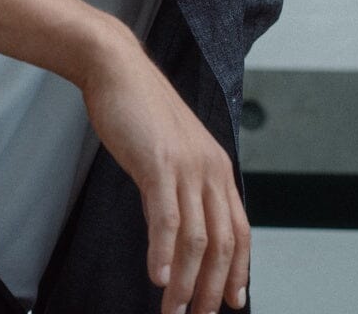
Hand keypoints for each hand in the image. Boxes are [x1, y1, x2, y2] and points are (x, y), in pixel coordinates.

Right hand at [81, 23, 249, 313]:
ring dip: (186, 283)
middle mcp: (209, 168)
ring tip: (173, 310)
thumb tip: (177, 230)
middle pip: (223, 243)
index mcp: (216, 166)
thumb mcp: (170, 150)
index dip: (239, 270)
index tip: (233, 301)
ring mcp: (185, 165)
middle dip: (213, 288)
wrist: (117, 68)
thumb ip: (180, 187)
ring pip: (197, 239)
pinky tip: (157, 277)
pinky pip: (166, 218)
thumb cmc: (138, 109)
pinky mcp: (158, 163)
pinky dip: (164, 253)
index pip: (239, 230)